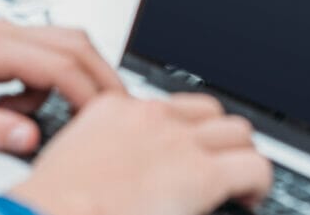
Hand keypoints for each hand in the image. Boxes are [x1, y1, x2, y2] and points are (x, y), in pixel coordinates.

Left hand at [0, 22, 121, 153]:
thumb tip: (28, 137)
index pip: (61, 64)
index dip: (91, 94)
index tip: (109, 120)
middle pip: (75, 44)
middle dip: (101, 78)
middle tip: (115, 113)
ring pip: (61, 45)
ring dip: (74, 79)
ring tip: (58, 118)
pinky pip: (38, 56)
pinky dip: (46, 82)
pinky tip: (19, 109)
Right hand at [10, 93, 272, 214]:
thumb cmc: (51, 208)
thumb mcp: (71, 164)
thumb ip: (100, 155)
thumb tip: (120, 175)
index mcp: (113, 112)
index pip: (167, 105)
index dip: (184, 131)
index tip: (184, 150)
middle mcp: (150, 118)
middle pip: (209, 111)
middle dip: (217, 139)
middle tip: (218, 166)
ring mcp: (177, 142)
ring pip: (237, 133)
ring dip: (239, 157)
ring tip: (238, 183)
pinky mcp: (200, 174)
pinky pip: (254, 166)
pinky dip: (258, 184)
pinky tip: (249, 199)